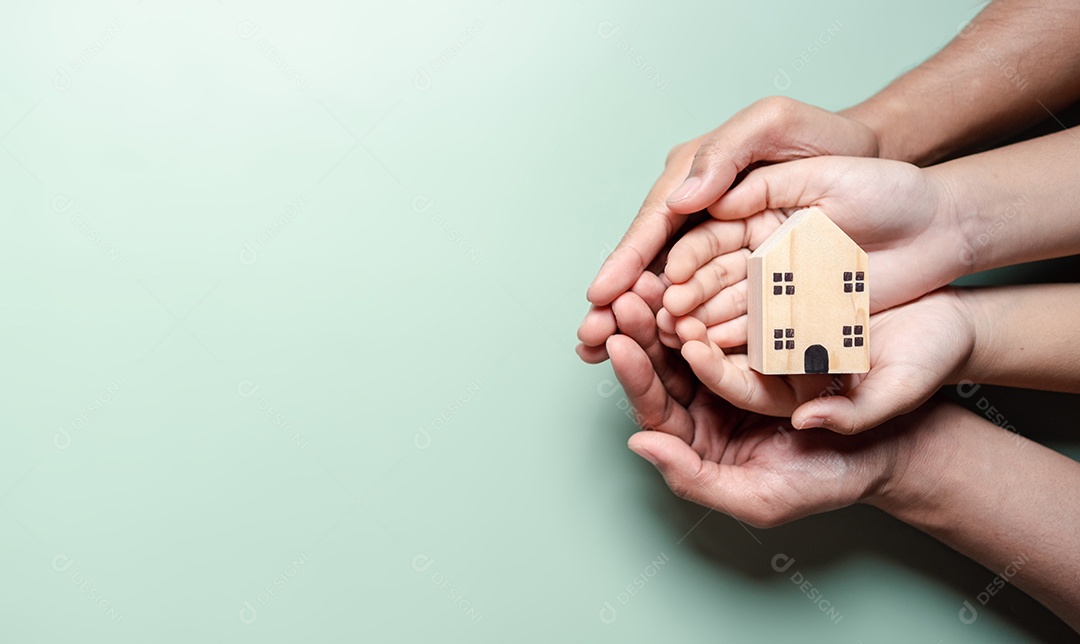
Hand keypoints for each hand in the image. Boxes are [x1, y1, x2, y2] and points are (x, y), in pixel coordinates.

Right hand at [578, 97, 879, 362]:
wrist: (909, 197)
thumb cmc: (841, 147)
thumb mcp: (781, 124)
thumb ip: (727, 152)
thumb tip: (683, 198)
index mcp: (704, 181)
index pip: (657, 223)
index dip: (628, 259)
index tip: (603, 292)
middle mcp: (707, 222)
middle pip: (655, 266)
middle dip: (619, 302)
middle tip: (588, 336)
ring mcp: (732, 260)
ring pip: (679, 296)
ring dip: (644, 328)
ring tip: (608, 357)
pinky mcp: (760, 292)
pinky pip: (718, 318)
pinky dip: (689, 339)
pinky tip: (665, 363)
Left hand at [603, 286, 928, 526]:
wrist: (889, 448)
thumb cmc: (830, 482)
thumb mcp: (763, 498)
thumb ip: (697, 479)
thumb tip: (641, 443)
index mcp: (699, 440)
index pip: (657, 407)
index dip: (637, 376)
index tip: (619, 343)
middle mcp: (708, 402)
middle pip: (664, 365)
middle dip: (644, 330)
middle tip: (628, 296)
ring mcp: (733, 366)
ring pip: (690, 333)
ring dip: (670, 304)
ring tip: (652, 275)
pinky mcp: (760, 339)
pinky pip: (727, 314)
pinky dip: (710, 292)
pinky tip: (693, 268)